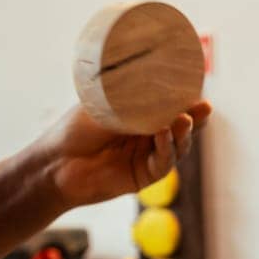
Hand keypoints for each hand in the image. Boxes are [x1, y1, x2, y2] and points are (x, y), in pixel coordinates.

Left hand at [38, 101, 211, 208]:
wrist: (54, 164)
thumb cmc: (74, 130)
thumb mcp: (103, 109)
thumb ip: (129, 102)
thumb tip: (156, 82)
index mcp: (140, 116)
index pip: (171, 107)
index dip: (186, 100)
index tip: (198, 88)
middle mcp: (148, 136)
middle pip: (181, 127)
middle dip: (195, 117)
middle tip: (203, 106)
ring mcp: (147, 157)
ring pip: (177, 145)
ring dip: (183, 133)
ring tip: (183, 119)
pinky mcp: (143, 177)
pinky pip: (162, 163)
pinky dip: (166, 148)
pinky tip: (164, 134)